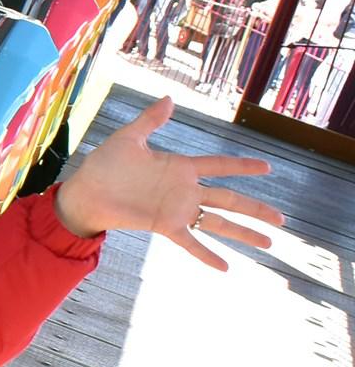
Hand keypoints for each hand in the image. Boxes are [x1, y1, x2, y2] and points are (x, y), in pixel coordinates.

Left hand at [53, 95, 281, 267]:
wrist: (84, 192)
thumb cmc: (103, 165)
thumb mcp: (129, 138)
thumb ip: (151, 121)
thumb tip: (169, 98)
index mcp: (180, 167)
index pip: (220, 166)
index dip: (243, 166)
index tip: (268, 168)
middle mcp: (185, 191)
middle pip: (230, 199)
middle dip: (256, 209)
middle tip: (282, 220)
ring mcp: (177, 210)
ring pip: (218, 223)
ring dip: (243, 233)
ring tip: (269, 244)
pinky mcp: (164, 226)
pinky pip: (190, 243)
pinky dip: (207, 255)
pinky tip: (226, 267)